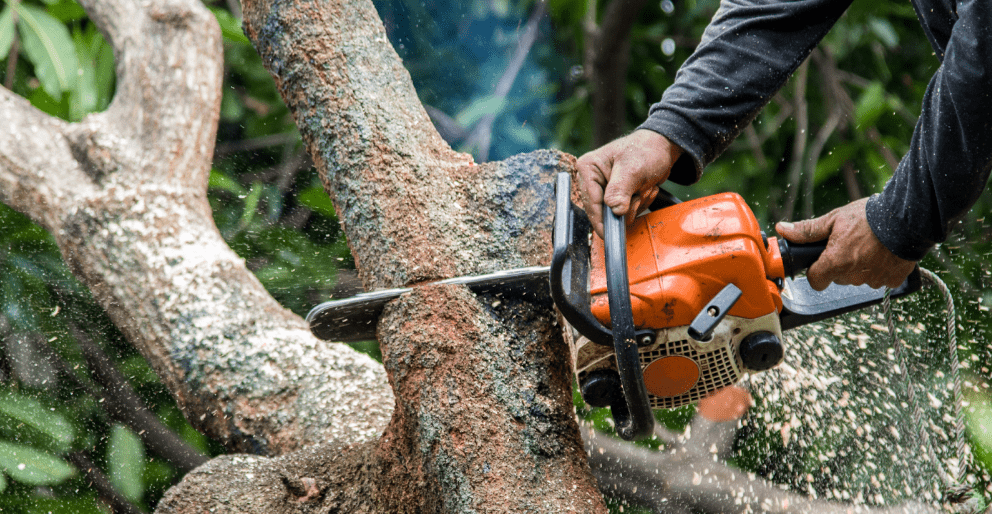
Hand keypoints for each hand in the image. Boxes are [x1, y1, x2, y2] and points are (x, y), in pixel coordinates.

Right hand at [575, 130, 682, 237]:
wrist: (661, 149)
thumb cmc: (646, 150)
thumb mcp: (633, 168)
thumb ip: (620, 189)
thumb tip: (614, 210)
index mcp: (588, 168)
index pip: (590, 201)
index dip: (600, 220)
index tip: (608, 235)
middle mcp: (592, 180)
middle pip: (602, 211)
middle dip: (625, 207)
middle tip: (638, 193)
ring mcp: (603, 190)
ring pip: (615, 215)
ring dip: (635, 206)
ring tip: (643, 188)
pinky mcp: (615, 197)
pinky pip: (624, 214)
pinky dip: (638, 206)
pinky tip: (643, 191)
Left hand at [775, 197, 915, 290]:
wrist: (907, 218)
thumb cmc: (869, 217)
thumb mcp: (834, 219)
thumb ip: (807, 230)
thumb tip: (782, 229)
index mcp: (835, 262)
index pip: (815, 280)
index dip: (816, 270)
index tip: (821, 260)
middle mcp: (853, 276)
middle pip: (837, 277)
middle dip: (839, 264)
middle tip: (850, 244)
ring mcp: (873, 280)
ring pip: (857, 278)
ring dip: (860, 266)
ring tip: (868, 245)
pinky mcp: (892, 281)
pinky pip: (879, 279)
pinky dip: (879, 269)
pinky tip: (883, 253)